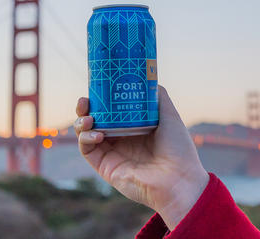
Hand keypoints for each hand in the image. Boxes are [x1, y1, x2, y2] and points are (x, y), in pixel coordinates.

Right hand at [74, 86, 208, 229]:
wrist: (178, 179)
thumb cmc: (179, 150)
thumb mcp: (170, 116)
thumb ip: (158, 97)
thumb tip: (148, 79)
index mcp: (133, 127)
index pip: (110, 109)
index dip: (101, 98)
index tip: (97, 86)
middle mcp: (120, 139)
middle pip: (94, 119)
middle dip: (85, 108)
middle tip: (84, 100)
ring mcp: (111, 153)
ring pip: (85, 134)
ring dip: (81, 123)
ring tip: (88, 118)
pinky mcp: (105, 167)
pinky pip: (87, 150)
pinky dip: (86, 139)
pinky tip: (97, 134)